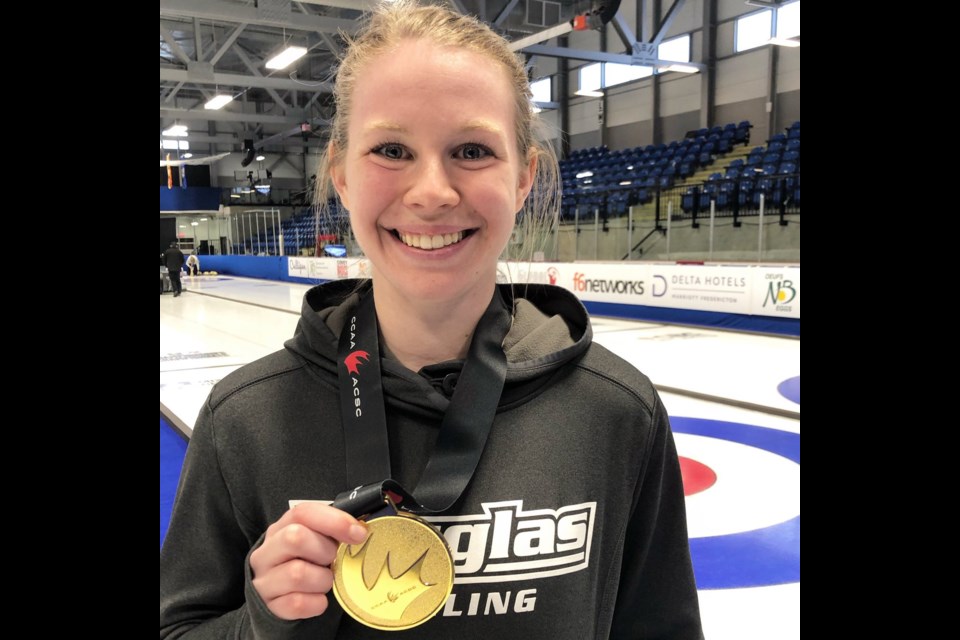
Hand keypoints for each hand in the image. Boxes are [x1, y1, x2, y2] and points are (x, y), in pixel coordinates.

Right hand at [249, 503, 367, 619]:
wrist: (280, 597)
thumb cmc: (304, 562)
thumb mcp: (314, 541)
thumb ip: (332, 531)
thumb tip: (360, 531)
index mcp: (280, 528)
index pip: (303, 513)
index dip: (334, 520)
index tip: (359, 534)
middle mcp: (267, 552)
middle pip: (295, 538)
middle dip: (325, 550)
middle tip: (332, 560)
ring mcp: (265, 580)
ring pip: (298, 573)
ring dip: (323, 579)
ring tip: (325, 581)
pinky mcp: (270, 606)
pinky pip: (298, 603)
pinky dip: (316, 602)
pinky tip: (319, 599)